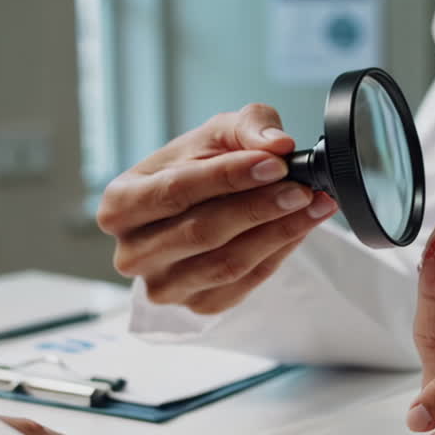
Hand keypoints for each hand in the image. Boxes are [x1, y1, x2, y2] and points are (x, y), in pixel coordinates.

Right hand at [97, 103, 338, 314]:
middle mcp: (132, 253)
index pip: (176, 190)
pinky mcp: (198, 307)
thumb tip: (276, 144)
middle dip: (259, 207)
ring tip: (314, 205)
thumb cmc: (199, 167)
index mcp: (119, 204)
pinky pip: (245, 283)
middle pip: (202, 232)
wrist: (202, 208)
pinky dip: (279, 254)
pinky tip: (301, 228)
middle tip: (303, 188)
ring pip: (226, 263)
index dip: (228, 176)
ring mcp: (163, 287)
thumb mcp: (218, 134)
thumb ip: (247, 127)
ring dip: (278, 233)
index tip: (275, 164)